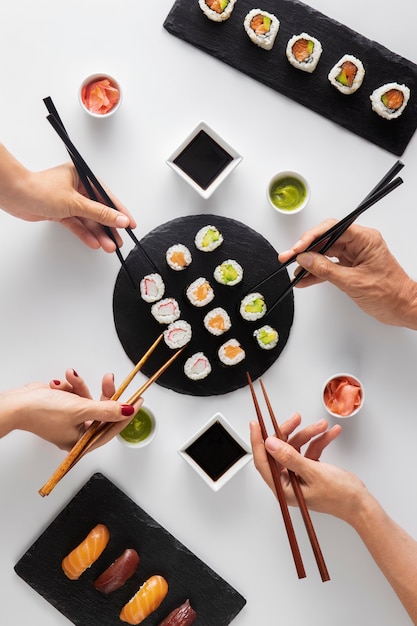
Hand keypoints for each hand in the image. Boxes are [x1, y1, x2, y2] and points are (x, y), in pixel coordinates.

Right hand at [2, 369, 140, 450]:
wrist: (18, 402)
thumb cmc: (42, 412)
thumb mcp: (80, 409)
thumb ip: (106, 410)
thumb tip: (127, 411)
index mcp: (81, 442)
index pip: (112, 430)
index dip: (126, 415)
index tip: (139, 401)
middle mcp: (77, 432)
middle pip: (101, 412)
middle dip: (102, 394)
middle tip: (109, 380)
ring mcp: (69, 419)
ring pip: (87, 399)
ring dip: (80, 387)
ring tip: (71, 378)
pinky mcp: (63, 407)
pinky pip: (75, 394)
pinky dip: (70, 386)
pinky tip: (61, 382)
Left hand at [20, 164, 135, 251]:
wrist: (14, 196)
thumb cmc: (38, 189)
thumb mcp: (76, 203)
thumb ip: (100, 213)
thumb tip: (119, 219)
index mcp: (81, 176)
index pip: (106, 196)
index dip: (119, 211)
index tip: (129, 223)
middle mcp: (75, 187)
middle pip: (98, 210)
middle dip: (108, 227)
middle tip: (118, 239)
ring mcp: (67, 200)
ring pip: (88, 219)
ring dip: (98, 233)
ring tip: (108, 245)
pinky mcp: (60, 212)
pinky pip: (77, 224)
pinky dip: (85, 233)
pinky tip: (94, 242)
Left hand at [250, 415, 368, 524]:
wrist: (361, 504)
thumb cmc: (340, 496)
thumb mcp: (313, 473)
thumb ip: (290, 457)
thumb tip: (270, 444)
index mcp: (283, 488)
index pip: (263, 462)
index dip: (258, 441)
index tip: (255, 424)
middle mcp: (288, 482)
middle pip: (280, 450)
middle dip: (290, 432)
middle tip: (296, 419)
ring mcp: (299, 475)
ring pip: (296, 447)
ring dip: (309, 434)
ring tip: (322, 426)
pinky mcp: (310, 470)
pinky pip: (310, 450)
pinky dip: (319, 441)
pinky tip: (330, 433)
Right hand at [278, 221, 416, 327]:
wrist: (401, 308)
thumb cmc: (390, 294)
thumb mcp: (353, 282)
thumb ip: (326, 270)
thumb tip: (306, 259)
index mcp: (365, 239)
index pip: (333, 229)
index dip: (312, 236)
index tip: (298, 248)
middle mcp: (359, 243)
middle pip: (326, 239)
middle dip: (306, 249)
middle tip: (289, 257)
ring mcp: (354, 255)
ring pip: (325, 253)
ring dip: (309, 263)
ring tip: (294, 271)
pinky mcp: (350, 267)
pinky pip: (329, 266)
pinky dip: (316, 273)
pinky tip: (304, 279)